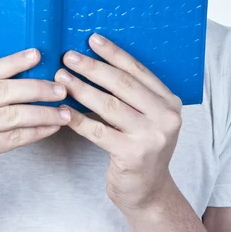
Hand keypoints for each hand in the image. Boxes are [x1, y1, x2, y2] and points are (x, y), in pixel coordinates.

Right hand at [0, 48, 70, 218]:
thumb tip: (29, 73)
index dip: (14, 62)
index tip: (37, 55)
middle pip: (2, 90)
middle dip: (36, 88)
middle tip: (60, 88)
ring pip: (12, 114)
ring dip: (42, 112)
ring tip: (63, 111)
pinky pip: (14, 136)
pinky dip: (36, 131)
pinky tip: (51, 128)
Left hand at [54, 33, 182, 216]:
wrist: (149, 192)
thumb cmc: (140, 146)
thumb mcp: (145, 116)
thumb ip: (131, 93)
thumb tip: (94, 60)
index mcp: (169, 101)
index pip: (137, 70)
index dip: (113, 53)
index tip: (91, 39)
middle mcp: (166, 116)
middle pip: (122, 84)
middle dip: (92, 68)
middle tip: (69, 56)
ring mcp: (151, 137)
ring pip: (109, 105)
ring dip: (81, 89)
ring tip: (61, 78)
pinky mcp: (133, 155)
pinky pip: (99, 131)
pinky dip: (78, 119)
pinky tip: (63, 110)